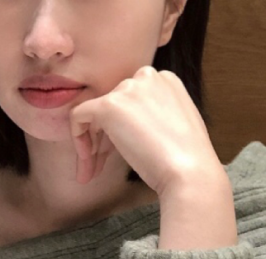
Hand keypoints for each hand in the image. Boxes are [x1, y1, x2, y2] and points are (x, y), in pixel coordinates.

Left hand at [70, 65, 238, 249]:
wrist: (188, 170)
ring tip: (89, 173)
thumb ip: (148, 117)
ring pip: (94, 114)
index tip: (116, 155)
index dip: (118, 131)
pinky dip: (78, 138)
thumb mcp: (170, 125)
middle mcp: (147, 77)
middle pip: (112, 108)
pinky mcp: (109, 104)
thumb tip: (121, 128)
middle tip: (98, 168)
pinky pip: (78, 115)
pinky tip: (87, 161)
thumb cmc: (184, 159)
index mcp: (164, 81)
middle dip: (102, 141)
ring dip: (90, 145)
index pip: (129, 102)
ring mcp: (128, 89)